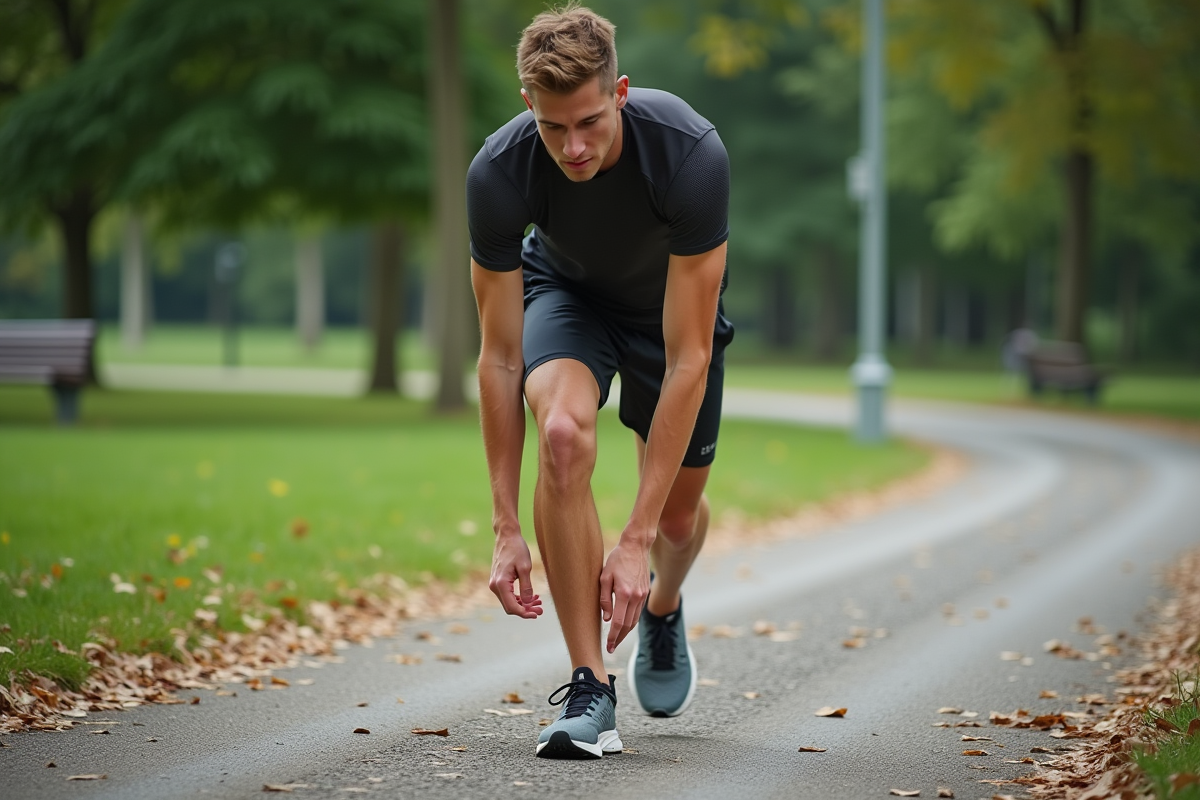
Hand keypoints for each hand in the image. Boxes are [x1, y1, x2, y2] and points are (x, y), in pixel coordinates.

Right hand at [488, 533, 541, 618]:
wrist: (507, 536)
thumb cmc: (516, 549)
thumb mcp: (525, 568)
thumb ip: (526, 587)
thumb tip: (528, 603)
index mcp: (500, 584)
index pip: (512, 607)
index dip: (525, 613)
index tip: (537, 614)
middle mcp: (494, 586)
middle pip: (510, 607)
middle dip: (525, 610)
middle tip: (541, 609)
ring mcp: (495, 583)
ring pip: (509, 601)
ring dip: (523, 604)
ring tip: (538, 602)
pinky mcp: (498, 580)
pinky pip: (508, 594)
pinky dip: (519, 597)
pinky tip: (531, 596)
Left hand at [598, 537, 650, 653]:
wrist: (636, 546)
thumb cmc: (617, 559)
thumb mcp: (604, 577)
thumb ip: (605, 599)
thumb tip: (607, 619)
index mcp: (624, 594)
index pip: (619, 622)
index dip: (613, 637)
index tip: (608, 646)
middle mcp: (636, 597)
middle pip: (629, 625)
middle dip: (620, 638)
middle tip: (611, 648)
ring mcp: (643, 595)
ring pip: (635, 620)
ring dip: (626, 632)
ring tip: (617, 639)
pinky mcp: (646, 592)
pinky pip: (639, 611)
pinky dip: (632, 621)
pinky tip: (625, 624)